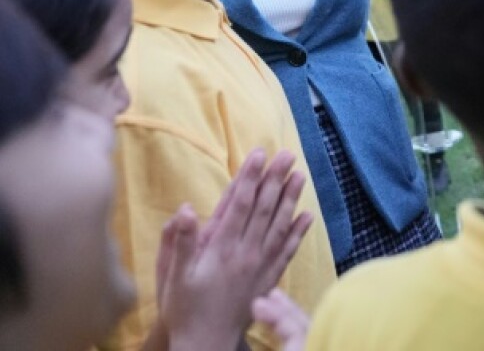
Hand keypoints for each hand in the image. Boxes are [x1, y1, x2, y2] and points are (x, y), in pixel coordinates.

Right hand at [155, 149, 313, 349]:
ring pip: (278, 225)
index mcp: (221, 249)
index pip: (238, 205)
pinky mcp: (268, 279)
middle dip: (275, 179)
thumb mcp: (173, 278)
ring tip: (300, 175)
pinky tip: (307, 216)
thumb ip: (179, 244)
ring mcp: (260, 266)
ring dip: (290, 199)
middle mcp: (245, 254)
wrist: (206, 344)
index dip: (249, 178)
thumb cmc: (184, 310)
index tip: (259, 154)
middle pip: (263, 209)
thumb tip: (185, 209)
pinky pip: (286, 251)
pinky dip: (298, 232)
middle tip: (287, 154)